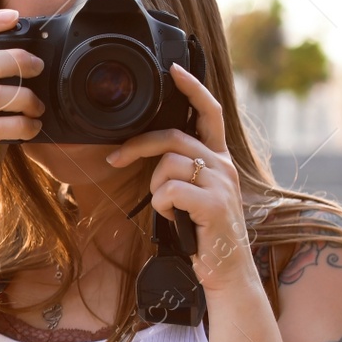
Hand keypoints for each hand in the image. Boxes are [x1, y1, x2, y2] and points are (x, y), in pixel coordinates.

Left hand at [103, 63, 259, 294]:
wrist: (226, 271)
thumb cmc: (203, 234)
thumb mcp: (192, 196)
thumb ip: (181, 172)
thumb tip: (152, 156)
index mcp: (219, 159)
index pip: (209, 112)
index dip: (193, 88)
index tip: (173, 69)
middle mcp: (224, 165)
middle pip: (173, 136)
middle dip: (138, 145)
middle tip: (114, 158)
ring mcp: (222, 182)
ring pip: (168, 164)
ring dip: (156, 188)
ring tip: (168, 209)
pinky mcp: (215, 203)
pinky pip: (170, 191)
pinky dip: (163, 206)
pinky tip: (174, 219)